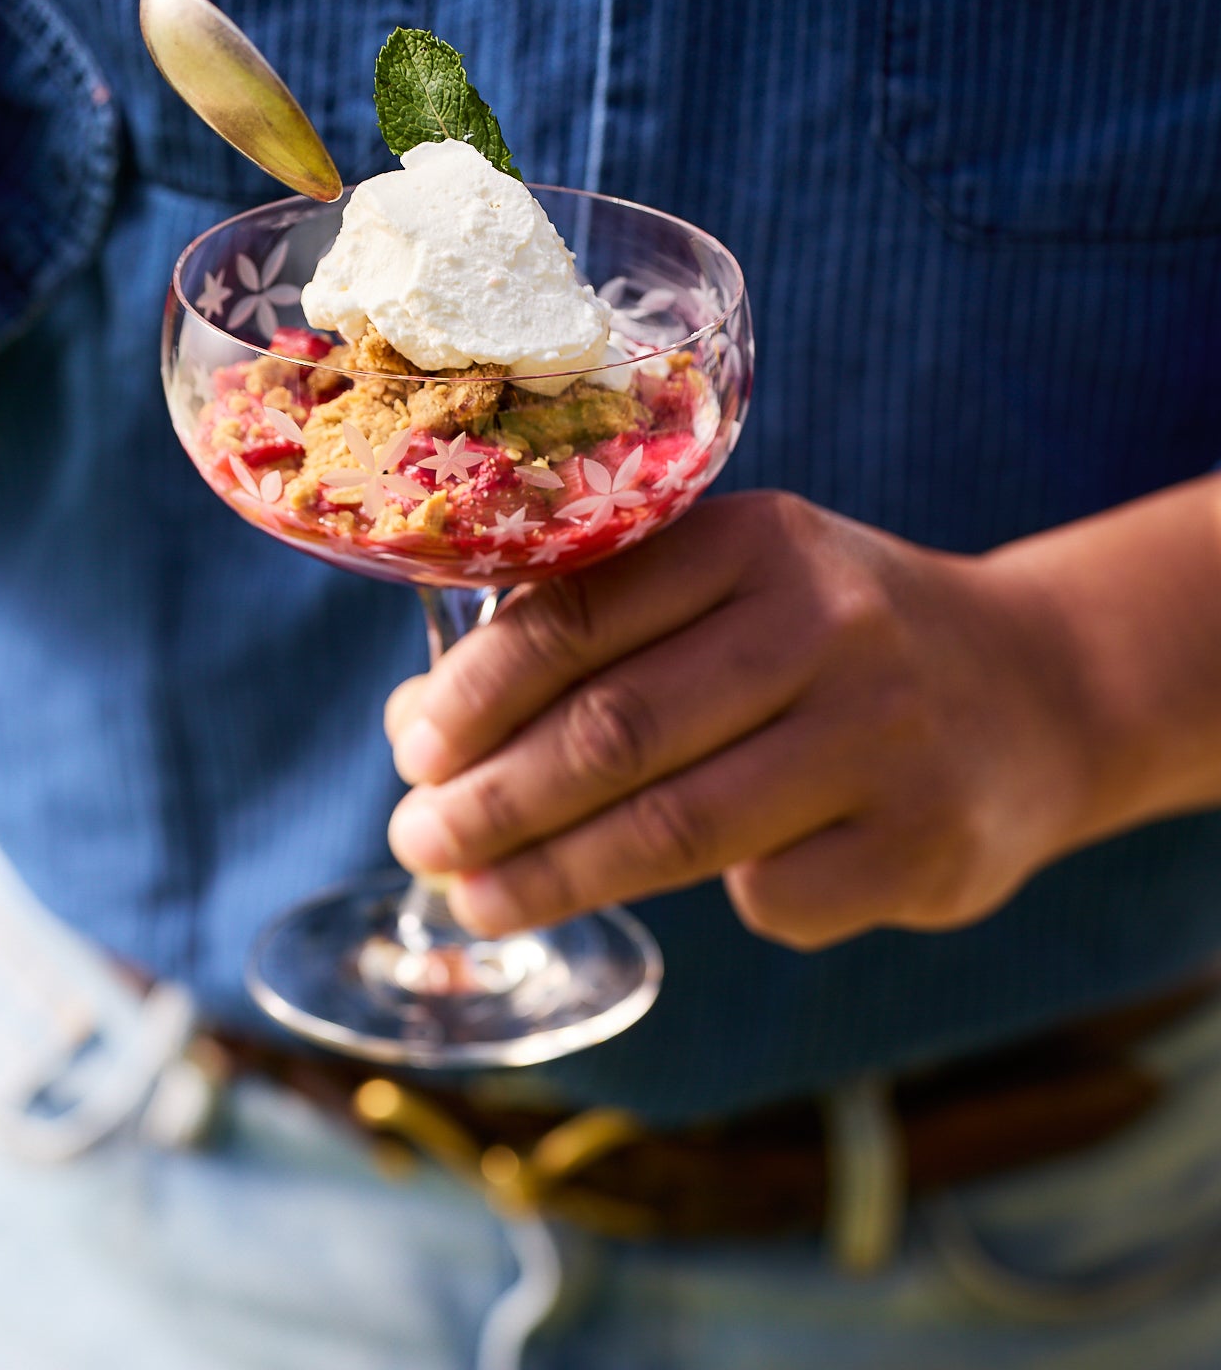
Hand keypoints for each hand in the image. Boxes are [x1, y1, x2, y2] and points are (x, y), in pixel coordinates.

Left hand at [385, 492, 1107, 949]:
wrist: (1030, 688)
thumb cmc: (824, 641)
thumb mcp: (727, 593)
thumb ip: (591, 641)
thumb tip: (422, 730)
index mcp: (753, 539)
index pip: (578, 613)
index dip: (476, 692)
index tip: (410, 751)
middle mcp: (825, 623)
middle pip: (615, 730)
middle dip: (493, 800)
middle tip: (418, 840)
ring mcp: (884, 733)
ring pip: (675, 827)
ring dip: (551, 875)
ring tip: (473, 898)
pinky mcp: (926, 839)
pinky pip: (768, 896)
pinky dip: (705, 901)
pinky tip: (673, 891)